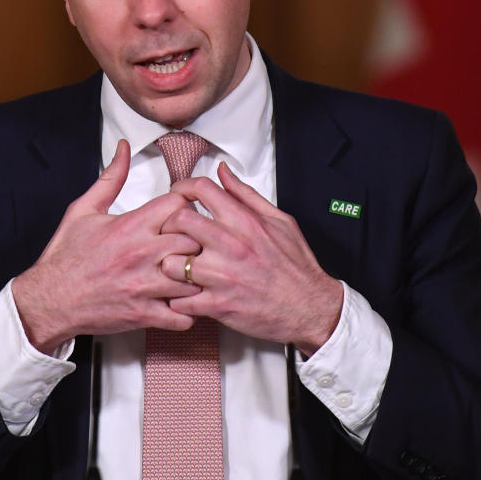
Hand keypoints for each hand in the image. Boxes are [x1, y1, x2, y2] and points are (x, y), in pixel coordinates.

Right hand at [11, 140, 202, 352]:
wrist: (50, 299)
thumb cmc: (67, 256)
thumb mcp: (84, 209)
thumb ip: (111, 178)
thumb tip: (123, 149)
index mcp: (131, 226)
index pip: (179, 206)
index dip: (185, 207)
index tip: (182, 214)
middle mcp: (142, 255)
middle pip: (195, 239)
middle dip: (198, 240)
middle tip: (193, 244)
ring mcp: (145, 287)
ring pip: (195, 278)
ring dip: (198, 276)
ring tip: (193, 273)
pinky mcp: (145, 315)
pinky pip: (184, 316)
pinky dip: (189, 311)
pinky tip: (183, 301)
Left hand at [160, 162, 342, 355]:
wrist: (310, 308)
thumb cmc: (295, 266)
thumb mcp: (279, 221)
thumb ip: (245, 195)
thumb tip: (223, 172)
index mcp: (245, 222)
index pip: (202, 189)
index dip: (183, 188)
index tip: (178, 195)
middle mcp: (231, 245)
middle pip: (178, 221)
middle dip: (170, 226)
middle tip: (172, 235)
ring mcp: (222, 276)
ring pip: (171, 263)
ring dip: (170, 266)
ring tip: (177, 269)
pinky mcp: (218, 305)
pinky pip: (179, 300)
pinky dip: (177, 299)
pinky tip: (186, 295)